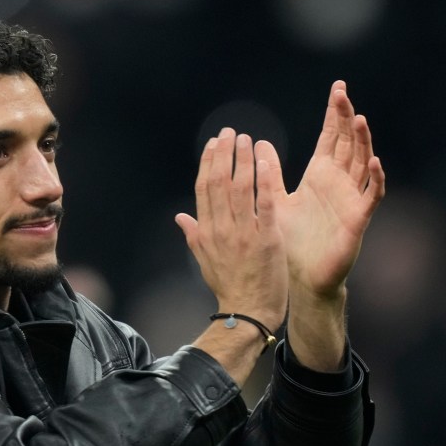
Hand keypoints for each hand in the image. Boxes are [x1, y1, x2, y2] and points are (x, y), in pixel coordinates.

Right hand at [175, 128, 287, 330]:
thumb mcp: (205, 261)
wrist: (248, 312)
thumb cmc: (229, 288)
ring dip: (242, 160)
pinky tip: (265, 161)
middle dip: (224, 154)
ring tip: (247, 139)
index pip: (204, 189)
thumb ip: (193, 235)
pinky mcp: (266, 239)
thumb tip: (179, 217)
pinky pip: (263, 204)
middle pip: (219, 182)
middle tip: (231, 132)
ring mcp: (243, 233)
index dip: (208, 162)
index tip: (213, 144)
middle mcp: (222, 229)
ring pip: (239, 188)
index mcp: (207, 231)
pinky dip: (263, 181)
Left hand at [261, 81, 385, 300]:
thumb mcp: (276, 200)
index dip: (334, 114)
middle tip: (344, 93)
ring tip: (359, 120)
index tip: (337, 89)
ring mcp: (350, 199)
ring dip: (363, 142)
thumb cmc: (293, 240)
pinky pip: (371, 195)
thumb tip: (257, 144)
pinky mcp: (358, 219)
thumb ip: (269, 173)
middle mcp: (338, 183)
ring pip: (362, 164)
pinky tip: (376, 162)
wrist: (302, 276)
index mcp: (320, 175)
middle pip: (348, 143)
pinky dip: (376, 179)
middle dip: (346, 118)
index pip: (331, 137)